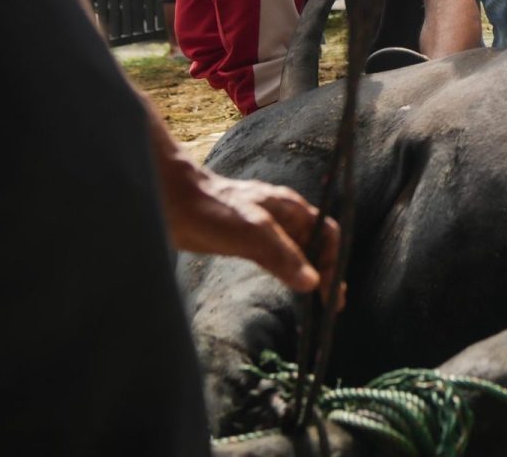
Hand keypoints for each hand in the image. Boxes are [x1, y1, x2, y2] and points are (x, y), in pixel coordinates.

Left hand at [157, 156, 340, 295]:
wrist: (173, 202)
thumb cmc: (214, 210)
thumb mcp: (253, 231)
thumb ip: (282, 256)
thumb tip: (312, 283)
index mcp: (291, 208)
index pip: (327, 234)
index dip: (333, 261)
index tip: (332, 290)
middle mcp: (284, 218)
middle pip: (316, 245)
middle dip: (327, 272)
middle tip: (331, 305)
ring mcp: (266, 229)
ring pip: (298, 253)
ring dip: (309, 275)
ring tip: (316, 302)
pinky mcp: (247, 241)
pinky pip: (277, 259)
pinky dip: (288, 274)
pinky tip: (287, 286)